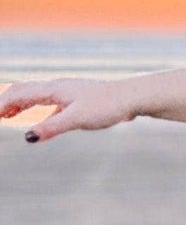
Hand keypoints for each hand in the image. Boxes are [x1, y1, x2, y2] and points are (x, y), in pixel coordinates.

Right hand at [1, 78, 136, 142]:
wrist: (132, 98)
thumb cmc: (107, 106)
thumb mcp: (77, 120)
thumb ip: (52, 128)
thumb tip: (28, 137)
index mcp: (53, 90)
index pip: (19, 95)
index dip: (2, 105)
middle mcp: (58, 87)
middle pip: (24, 91)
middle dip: (7, 102)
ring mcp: (69, 93)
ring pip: (37, 96)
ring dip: (21, 105)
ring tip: (9, 115)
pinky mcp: (79, 100)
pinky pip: (53, 104)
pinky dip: (40, 112)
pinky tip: (44, 122)